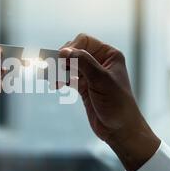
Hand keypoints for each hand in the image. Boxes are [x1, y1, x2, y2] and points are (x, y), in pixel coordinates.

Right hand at [59, 34, 160, 170]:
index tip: (61, 58)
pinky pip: (68, 78)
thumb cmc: (117, 104)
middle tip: (53, 68)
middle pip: (75, 51)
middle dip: (62, 59)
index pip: (85, 41)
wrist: (119, 129)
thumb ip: (83, 62)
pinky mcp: (83, 87)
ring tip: (50, 77)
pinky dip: (60, 79)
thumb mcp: (101, 79)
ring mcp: (91, 75)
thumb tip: (65, 51)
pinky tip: (56, 85)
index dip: (72, 47)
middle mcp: (100, 62)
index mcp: (109, 55)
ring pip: (69, 65)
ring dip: (59, 70)